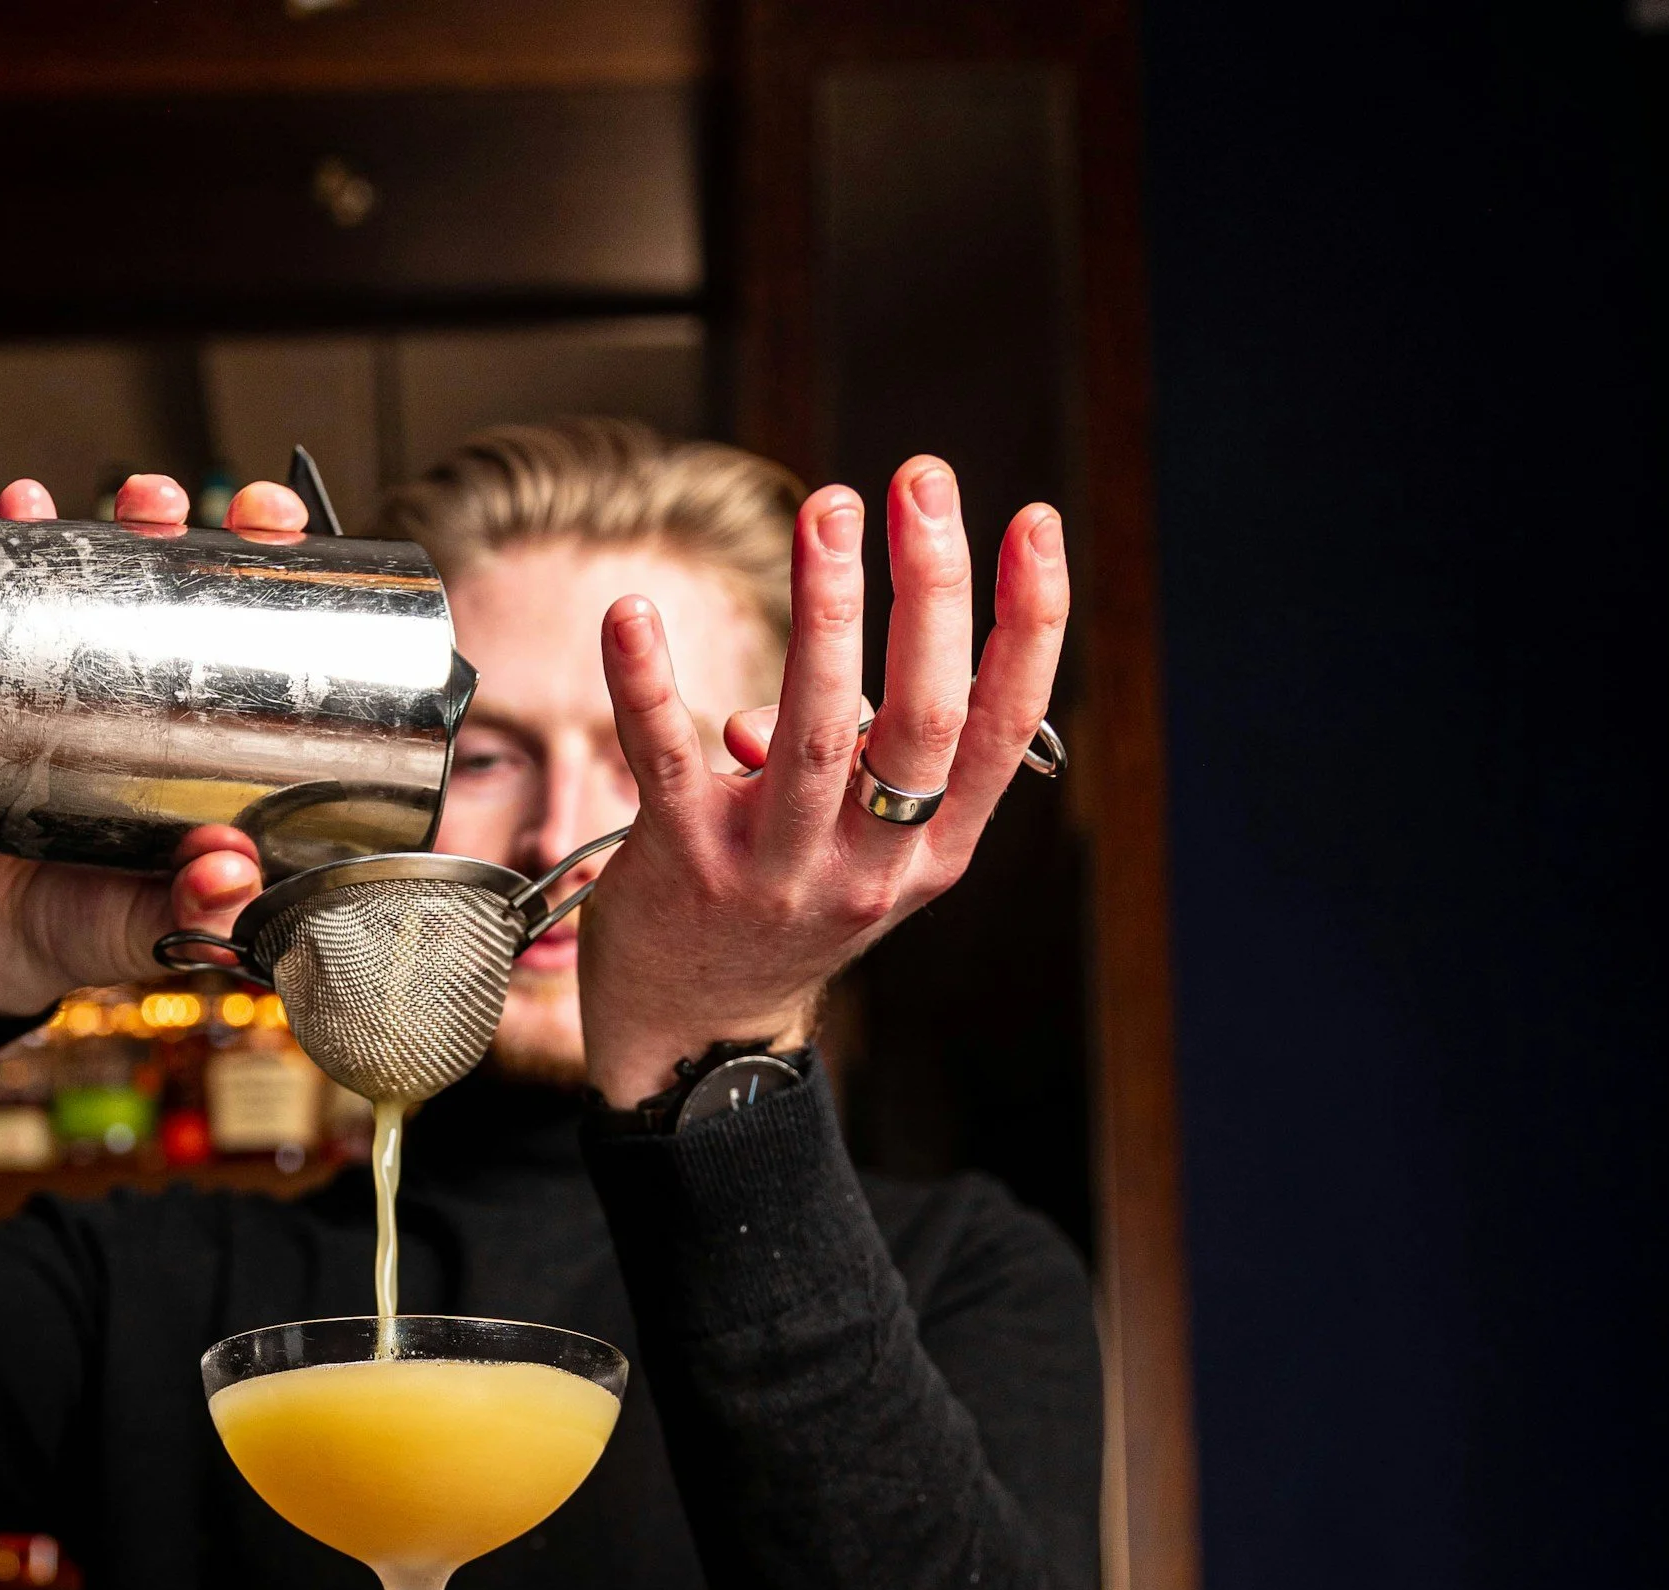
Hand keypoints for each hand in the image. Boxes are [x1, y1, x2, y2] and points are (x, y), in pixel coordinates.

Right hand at [0, 470, 311, 1014]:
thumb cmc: (82, 924)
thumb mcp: (148, 928)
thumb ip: (194, 915)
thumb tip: (229, 874)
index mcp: (210, 745)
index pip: (262, 650)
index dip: (288, 594)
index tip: (297, 545)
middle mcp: (149, 696)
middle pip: (193, 590)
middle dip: (221, 536)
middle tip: (241, 511)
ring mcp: (75, 677)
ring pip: (109, 576)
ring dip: (127, 521)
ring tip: (142, 501)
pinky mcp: (2, 678)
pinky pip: (11, 600)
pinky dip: (14, 543)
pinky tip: (21, 506)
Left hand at [576, 458, 1068, 1106]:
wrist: (695, 1028)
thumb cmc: (781, 911)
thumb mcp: (859, 852)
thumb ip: (864, 756)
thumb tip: (819, 676)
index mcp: (930, 852)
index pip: (1001, 728)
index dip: (1029, 623)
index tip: (1035, 522)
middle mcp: (867, 865)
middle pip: (920, 718)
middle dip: (930, 590)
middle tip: (920, 484)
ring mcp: (775, 870)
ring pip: (813, 733)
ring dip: (825, 611)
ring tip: (828, 510)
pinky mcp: (682, 865)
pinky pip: (665, 759)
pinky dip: (646, 682)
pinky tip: (632, 611)